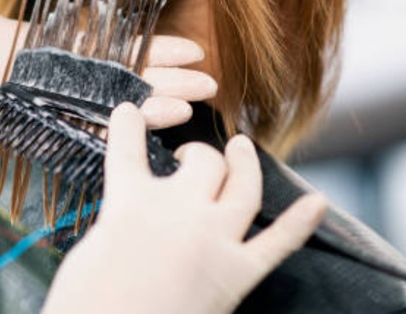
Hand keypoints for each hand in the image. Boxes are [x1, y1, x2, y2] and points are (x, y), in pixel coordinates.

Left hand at [0, 0, 216, 181]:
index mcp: (36, 47)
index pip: (106, 48)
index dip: (149, 48)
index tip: (191, 45)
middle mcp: (41, 81)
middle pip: (115, 82)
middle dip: (164, 83)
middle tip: (210, 83)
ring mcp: (30, 110)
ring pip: (100, 112)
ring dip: (146, 110)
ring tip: (191, 108)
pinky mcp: (12, 137)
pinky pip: (66, 139)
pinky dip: (103, 136)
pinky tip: (139, 134)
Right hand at [42, 103, 327, 313]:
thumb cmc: (87, 299)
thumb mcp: (91, 244)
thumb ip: (120, 216)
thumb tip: (138, 211)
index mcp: (131, 200)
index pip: (127, 145)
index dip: (128, 123)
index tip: (130, 111)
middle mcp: (179, 210)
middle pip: (203, 162)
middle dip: (197, 155)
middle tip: (188, 160)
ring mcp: (213, 240)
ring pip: (243, 187)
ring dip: (246, 164)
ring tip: (244, 149)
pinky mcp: (237, 274)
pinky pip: (278, 244)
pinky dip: (300, 223)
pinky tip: (318, 202)